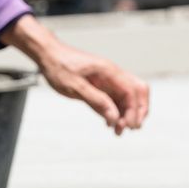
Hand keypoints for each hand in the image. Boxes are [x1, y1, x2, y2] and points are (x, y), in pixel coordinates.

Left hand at [1, 15, 149, 135]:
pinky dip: (117, 112)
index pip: (132, 91)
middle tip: (131, 128)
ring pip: (129, 97)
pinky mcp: (102, 86)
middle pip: (138, 92)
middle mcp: (113, 75)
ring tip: (118, 131)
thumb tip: (114, 117)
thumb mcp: (75, 87)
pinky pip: (116, 99)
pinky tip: (110, 123)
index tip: (128, 126)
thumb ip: (96, 101)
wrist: (49, 56)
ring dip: (127, 114)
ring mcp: (109, 80)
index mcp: (109, 71)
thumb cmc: (60, 67)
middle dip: (139, 111)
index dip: (134, 110)